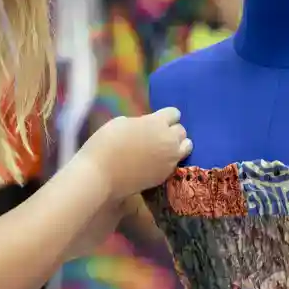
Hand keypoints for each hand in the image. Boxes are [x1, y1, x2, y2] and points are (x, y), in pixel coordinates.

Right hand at [76, 107, 191, 200]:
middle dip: (171, 130)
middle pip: (181, 130)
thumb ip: (141, 122)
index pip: (174, 113)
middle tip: (157, 135)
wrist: (101, 175)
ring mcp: (170, 160)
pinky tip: (156, 162)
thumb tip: (147, 126)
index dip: (164, 116)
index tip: (156, 121)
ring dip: (177, 145)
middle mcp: (169, 140)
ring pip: (186, 146)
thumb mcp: (121, 122)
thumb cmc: (106, 144)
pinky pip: (176, 162)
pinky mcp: (165, 175)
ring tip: (163, 148)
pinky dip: (170, 160)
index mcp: (157, 123)